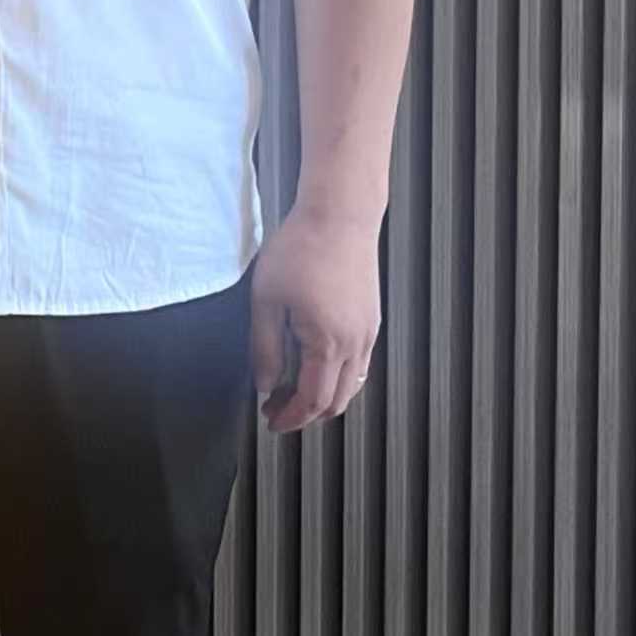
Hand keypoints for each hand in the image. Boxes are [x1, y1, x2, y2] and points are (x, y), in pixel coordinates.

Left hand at [249, 195, 382, 432]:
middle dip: (306, 414)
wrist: (340, 215)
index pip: (312, 401)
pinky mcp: (372, 319)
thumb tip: (264, 384)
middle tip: (275, 408)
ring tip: (290, 388)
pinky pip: (359, 364)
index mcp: (328, 344)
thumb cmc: (301, 249)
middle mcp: (356, 344)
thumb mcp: (266, 299)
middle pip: (336, 402)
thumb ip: (263, 347)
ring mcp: (368, 333)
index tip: (271, 421)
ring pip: (351, 385)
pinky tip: (313, 364)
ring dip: (323, 397)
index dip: (290, 418)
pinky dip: (338, 377)